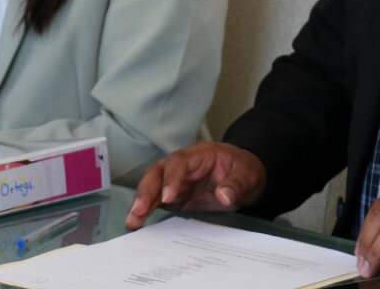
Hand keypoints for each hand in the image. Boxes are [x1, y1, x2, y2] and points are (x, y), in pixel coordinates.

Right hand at [125, 142, 267, 229]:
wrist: (245, 177)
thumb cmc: (244, 170)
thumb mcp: (247, 175)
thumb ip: (236, 184)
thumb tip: (224, 196)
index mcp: (198, 155)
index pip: (179, 163)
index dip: (171, 179)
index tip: (168, 197)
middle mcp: (182, 166)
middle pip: (157, 173)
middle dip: (146, 191)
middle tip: (138, 210)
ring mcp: (176, 181)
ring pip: (152, 187)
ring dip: (141, 203)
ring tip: (132, 221)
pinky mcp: (175, 196)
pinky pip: (156, 201)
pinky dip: (146, 211)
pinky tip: (138, 223)